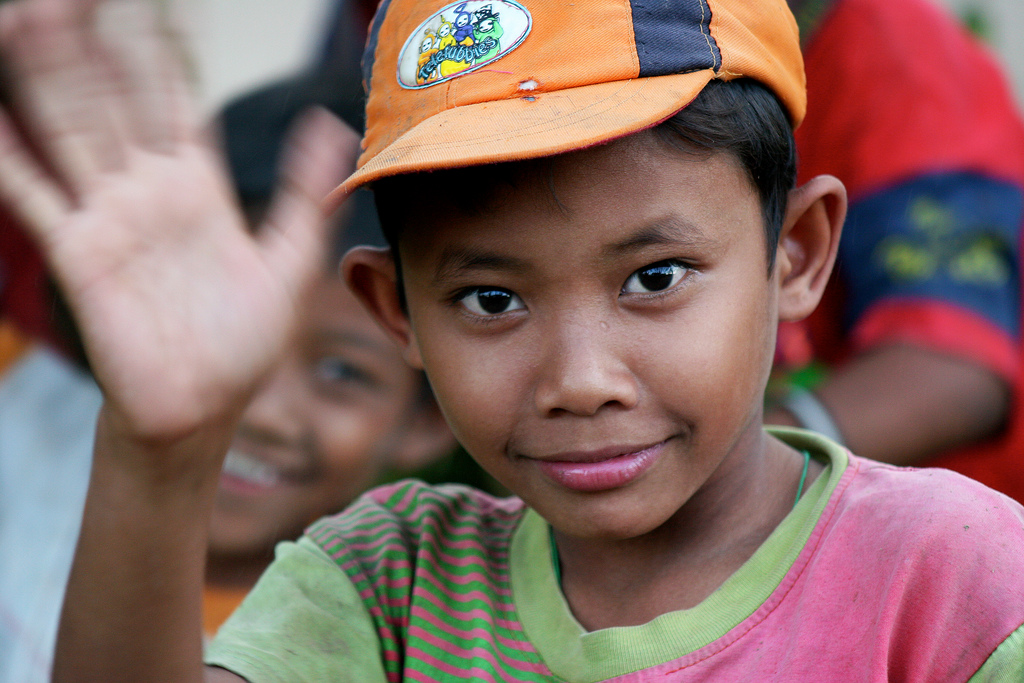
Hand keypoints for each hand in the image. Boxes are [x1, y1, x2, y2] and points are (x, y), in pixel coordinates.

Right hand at [0, 0, 357, 444]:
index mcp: (198, 188)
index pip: (170, 103)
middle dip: (91, 48)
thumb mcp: (291, 262)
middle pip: (112, 101)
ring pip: (71, 129)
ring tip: (28, 20)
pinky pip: (34, 192)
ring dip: (48, 77)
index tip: (150, 7)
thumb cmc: (246, 345)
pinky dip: (10, 154)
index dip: (158, 56)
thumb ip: (306, 193)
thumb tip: (330, 126)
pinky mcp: (79, 252)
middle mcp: (148, 191)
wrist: (203, 408)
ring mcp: (109, 217)